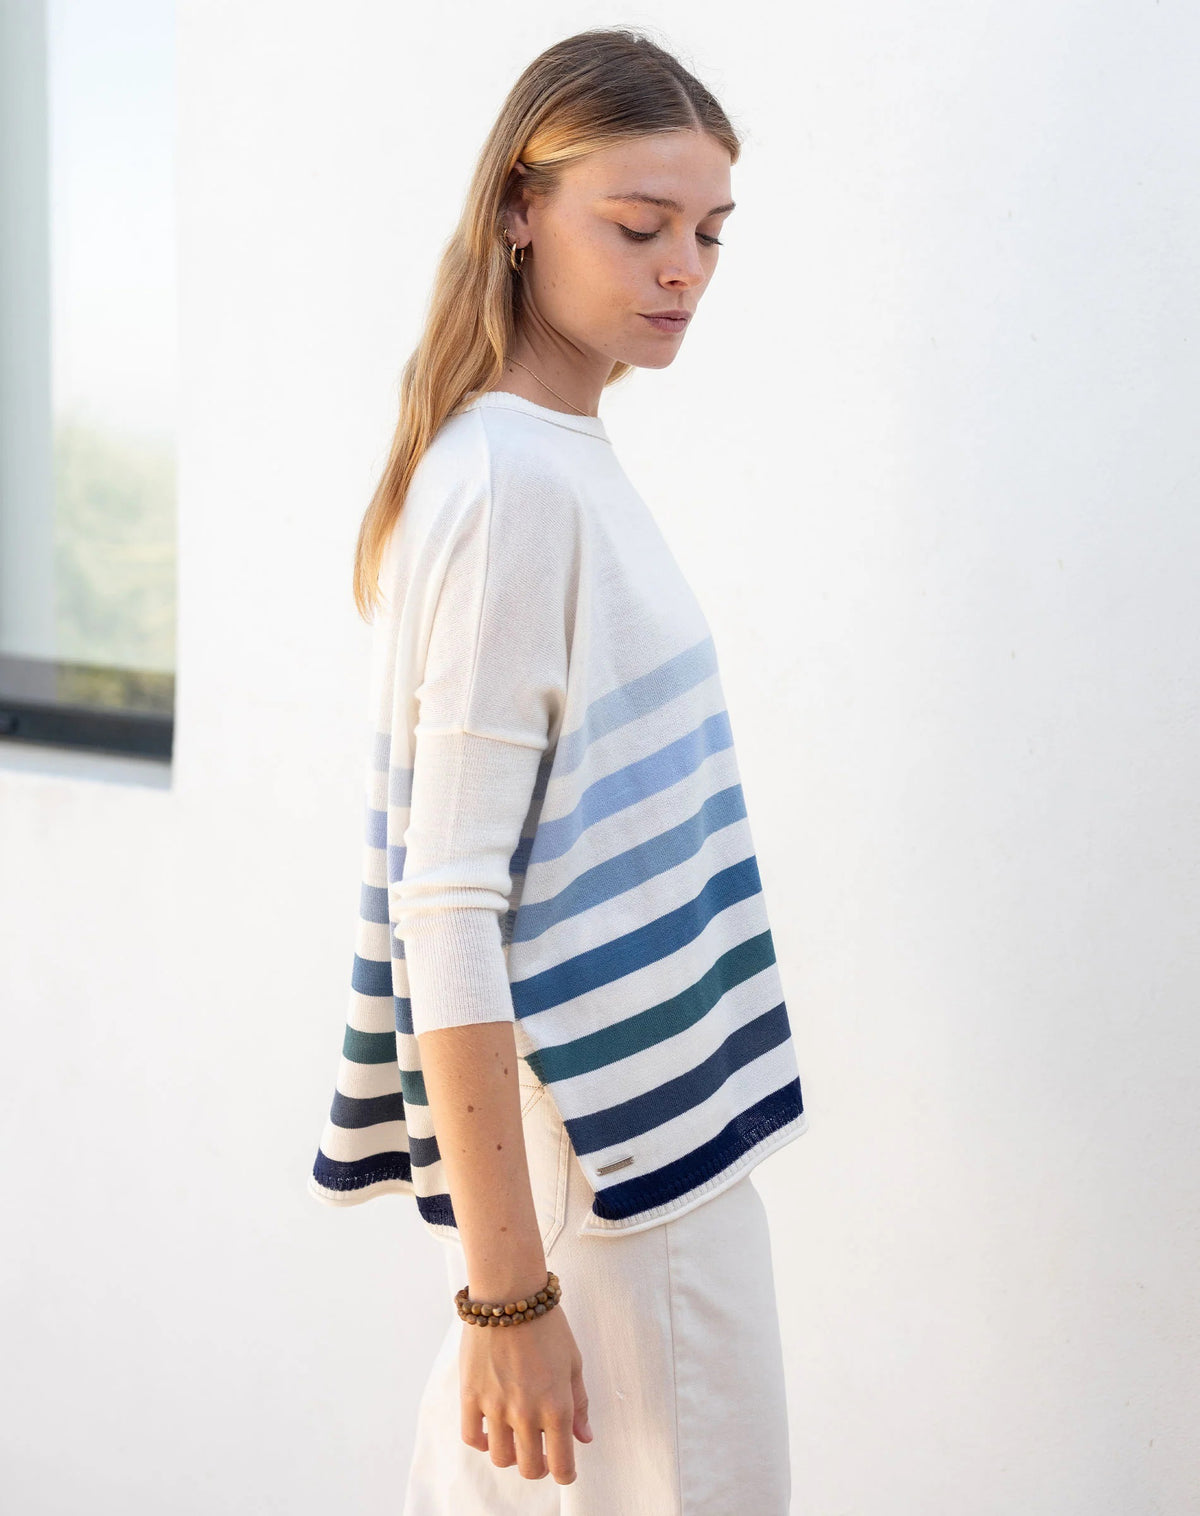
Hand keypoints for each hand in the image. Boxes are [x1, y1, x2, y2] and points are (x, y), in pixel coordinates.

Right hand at [458, 1301, 592, 1482]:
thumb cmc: (547, 1324)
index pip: (561, 1465)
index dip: (565, 1474)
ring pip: (500, 1458)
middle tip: (539, 1451)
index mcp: (557, 1406)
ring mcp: (496, 1406)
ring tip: (514, 1436)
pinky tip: (491, 1429)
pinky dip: (482, 1441)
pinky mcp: (470, 1395)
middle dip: (538, 1466)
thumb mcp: (573, 1362)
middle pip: (529, 1468)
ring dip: (510, 1454)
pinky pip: (472, 1437)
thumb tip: (583, 1438)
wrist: (510, 1294)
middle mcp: (526, 1413)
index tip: (564, 1469)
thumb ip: (579, 1404)